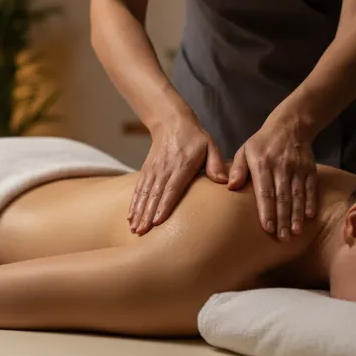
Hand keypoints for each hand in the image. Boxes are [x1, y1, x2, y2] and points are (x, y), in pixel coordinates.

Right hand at [129, 114, 227, 234]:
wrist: (171, 122)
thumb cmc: (194, 138)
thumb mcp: (210, 146)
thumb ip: (216, 164)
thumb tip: (225, 182)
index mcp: (181, 166)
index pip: (171, 189)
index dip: (164, 205)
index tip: (158, 221)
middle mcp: (164, 169)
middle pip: (154, 195)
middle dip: (147, 215)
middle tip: (142, 233)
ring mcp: (153, 170)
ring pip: (144, 194)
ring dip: (138, 212)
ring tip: (135, 229)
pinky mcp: (146, 170)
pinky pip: (138, 189)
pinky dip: (133, 203)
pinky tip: (130, 216)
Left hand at [228, 115, 317, 240]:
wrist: (290, 126)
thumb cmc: (262, 143)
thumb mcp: (245, 150)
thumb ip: (237, 168)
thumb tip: (231, 187)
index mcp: (262, 163)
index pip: (265, 191)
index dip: (267, 210)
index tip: (267, 228)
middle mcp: (281, 167)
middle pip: (282, 197)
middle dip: (283, 219)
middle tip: (282, 238)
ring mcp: (297, 168)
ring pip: (297, 195)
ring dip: (296, 215)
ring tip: (294, 232)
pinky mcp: (310, 169)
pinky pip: (310, 188)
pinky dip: (310, 203)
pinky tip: (308, 218)